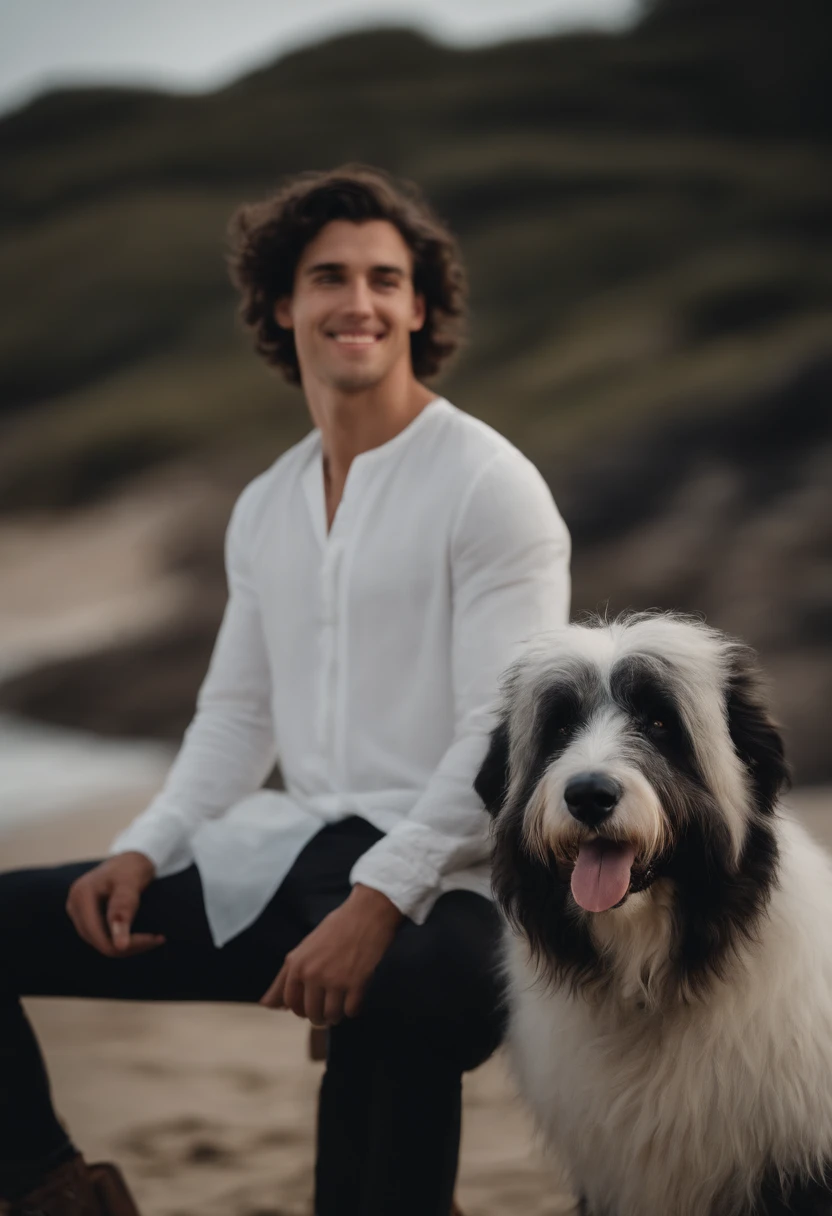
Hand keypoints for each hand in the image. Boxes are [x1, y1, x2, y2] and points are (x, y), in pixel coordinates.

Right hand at [66, 852, 164, 956]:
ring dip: (127, 945)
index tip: (156, 939)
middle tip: (158, 939)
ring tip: (153, 938)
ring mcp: (78, 911)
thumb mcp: (130, 883)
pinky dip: (122, 938)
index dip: (126, 945)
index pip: (99, 937)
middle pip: (99, 942)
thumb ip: (122, 909)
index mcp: (82, 896)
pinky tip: (141, 935)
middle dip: (129, 946)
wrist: (132, 856)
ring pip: (100, 942)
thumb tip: (119, 945)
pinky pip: (102, 935)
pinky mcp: (86, 915)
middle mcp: (74, 904)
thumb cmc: (133, 866)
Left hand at [260, 884, 403, 1024]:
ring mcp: (335, 979)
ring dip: (336, 1015)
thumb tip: (265, 1005)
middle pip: (311, 1013)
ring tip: (341, 1004)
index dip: (301, 1008)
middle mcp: (312, 974)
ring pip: (331, 1016)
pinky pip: (351, 1011)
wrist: (366, 914)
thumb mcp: (303, 949)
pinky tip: (354, 997)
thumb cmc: (335, 929)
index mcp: (297, 964)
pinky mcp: (356, 983)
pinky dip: (353, 1009)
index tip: (311, 1004)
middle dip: (320, 1015)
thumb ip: (284, 978)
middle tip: (328, 1006)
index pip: (291, 1003)